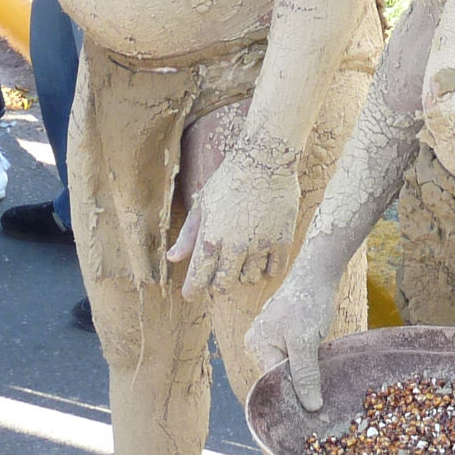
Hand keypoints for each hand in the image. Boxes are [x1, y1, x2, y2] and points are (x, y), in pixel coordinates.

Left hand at [170, 128, 300, 298]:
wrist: (265, 161)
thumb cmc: (229, 180)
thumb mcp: (202, 204)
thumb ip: (188, 235)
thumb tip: (172, 258)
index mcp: (211, 238)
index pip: (198, 279)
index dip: (192, 290)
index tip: (190, 293)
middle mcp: (235, 247)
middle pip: (224, 285)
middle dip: (217, 283)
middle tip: (218, 273)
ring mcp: (260, 245)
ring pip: (249, 279)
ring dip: (243, 274)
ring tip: (242, 259)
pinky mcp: (282, 241)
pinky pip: (274, 270)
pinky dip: (267, 268)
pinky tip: (262, 256)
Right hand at [245, 254, 345, 410]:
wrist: (317, 273)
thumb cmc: (309, 303)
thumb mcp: (306, 342)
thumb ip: (305, 374)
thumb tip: (311, 407)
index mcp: (257, 346)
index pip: (271, 383)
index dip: (290, 396)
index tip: (310, 410)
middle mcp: (258, 343)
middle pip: (277, 377)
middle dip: (297, 386)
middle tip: (319, 400)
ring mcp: (269, 338)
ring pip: (286, 368)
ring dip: (303, 375)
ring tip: (321, 384)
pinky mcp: (283, 334)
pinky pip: (291, 357)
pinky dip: (304, 364)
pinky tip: (318, 367)